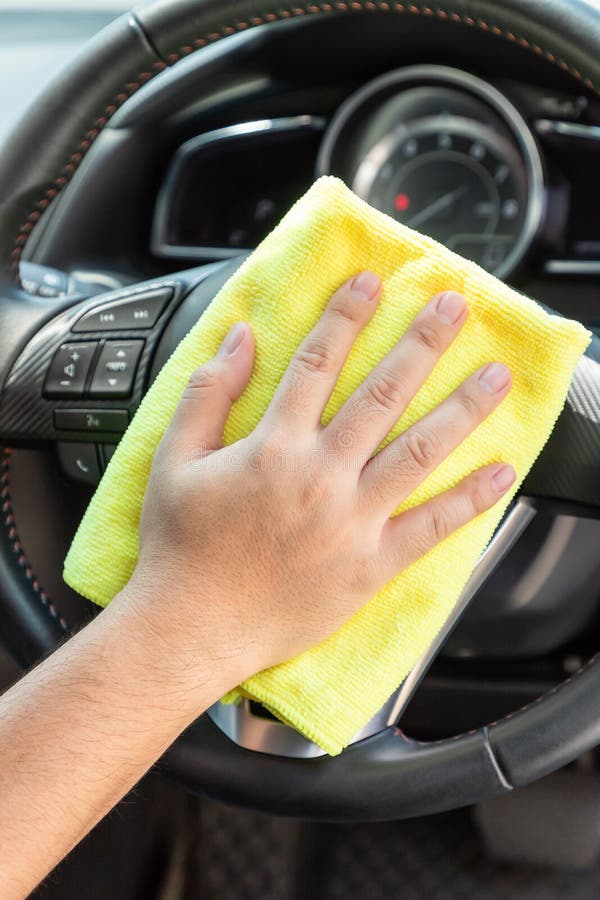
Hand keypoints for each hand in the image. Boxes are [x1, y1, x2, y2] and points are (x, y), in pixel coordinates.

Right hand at [122, 272, 513, 690]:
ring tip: (496, 376)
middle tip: (455, 306)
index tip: (374, 282)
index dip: (347, 315)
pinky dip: (469, 500)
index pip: (318, 362)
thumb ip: (209, 393)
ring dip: (462, 408)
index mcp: (273, 445)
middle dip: (422, 343)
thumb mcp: (174, 459)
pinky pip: (431, 528)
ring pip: (419, 451)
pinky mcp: (371, 565)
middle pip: (382, 394)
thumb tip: (241, 337)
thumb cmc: (180, 547)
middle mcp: (320, 475)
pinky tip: (501, 472)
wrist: (192, 628)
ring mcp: (351, 520)